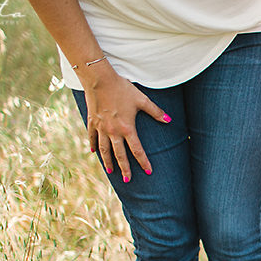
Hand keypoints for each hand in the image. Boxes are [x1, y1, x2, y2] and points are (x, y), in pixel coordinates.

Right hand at [82, 66, 169, 181]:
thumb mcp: (141, 99)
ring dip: (108, 162)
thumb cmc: (122, 88)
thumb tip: (169, 120)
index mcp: (127, 128)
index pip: (137, 150)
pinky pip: (92, 137)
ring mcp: (101, 128)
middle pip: (120, 155)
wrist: (99, 79)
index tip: (148, 171)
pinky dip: (93, 145)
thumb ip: (156, 111)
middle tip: (128, 180)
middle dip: (125, 169)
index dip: (144, 162)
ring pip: (104, 150)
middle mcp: (113, 131)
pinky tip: (94, 153)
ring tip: (110, 172)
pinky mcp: (92, 122)